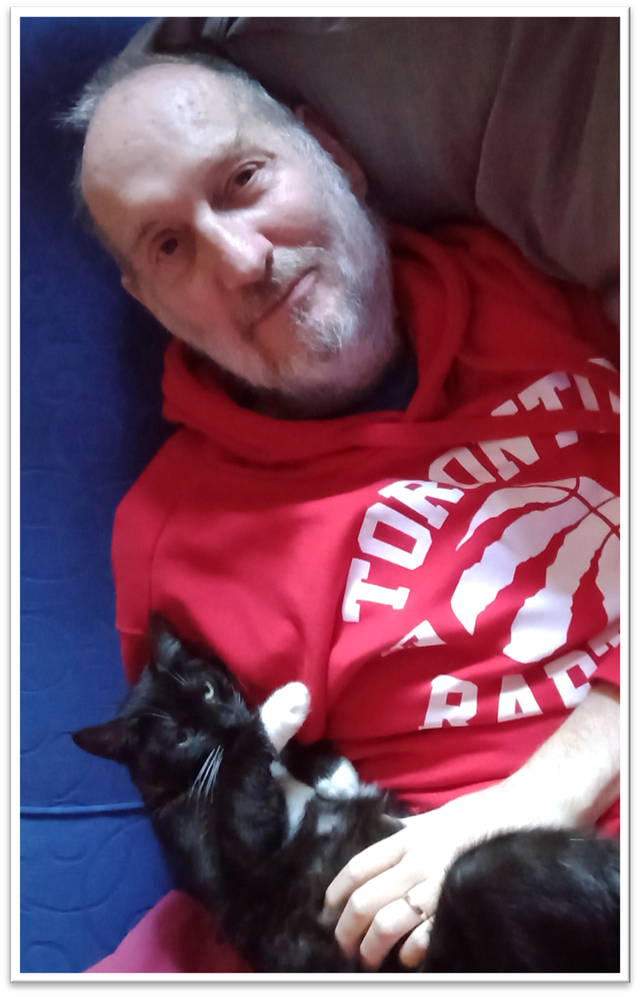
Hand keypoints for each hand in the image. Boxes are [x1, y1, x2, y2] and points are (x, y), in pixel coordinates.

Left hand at [323, 684, 619, 969]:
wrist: (525, 811)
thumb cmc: (481, 813)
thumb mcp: (436, 816)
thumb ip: (409, 831)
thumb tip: (388, 832)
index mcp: (406, 840)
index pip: (357, 867)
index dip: (336, 892)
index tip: (327, 910)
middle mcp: (415, 862)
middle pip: (364, 901)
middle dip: (347, 929)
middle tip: (345, 945)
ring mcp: (435, 885)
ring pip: (385, 923)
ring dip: (371, 947)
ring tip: (370, 958)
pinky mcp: (456, 903)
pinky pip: (423, 936)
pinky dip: (410, 951)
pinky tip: (407, 957)